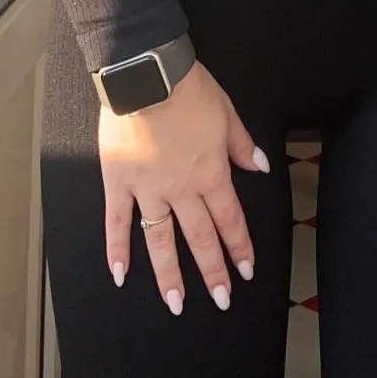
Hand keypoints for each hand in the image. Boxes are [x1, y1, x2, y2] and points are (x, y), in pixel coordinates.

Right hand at [99, 60, 269, 313]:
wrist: (147, 74)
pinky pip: (117, 221)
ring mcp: (148, 189)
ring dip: (168, 274)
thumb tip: (260, 167)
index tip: (245, 272)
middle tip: (220, 301)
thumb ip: (242, 145)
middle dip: (212, 272)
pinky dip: (116, 249)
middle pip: (199, 238)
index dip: (239, 247)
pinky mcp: (118, 181)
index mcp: (210, 173)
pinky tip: (119, 275)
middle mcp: (181, 189)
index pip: (229, 219)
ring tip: (175, 304)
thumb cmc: (189, 89)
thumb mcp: (228, 113)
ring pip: (160, 239)